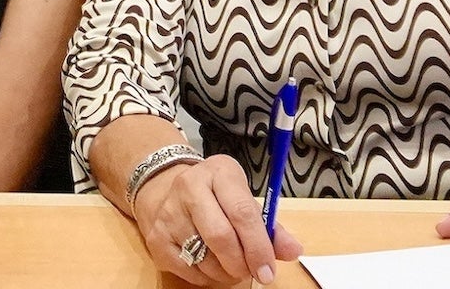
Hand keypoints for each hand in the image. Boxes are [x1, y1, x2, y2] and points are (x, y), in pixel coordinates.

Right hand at [132, 154, 302, 285]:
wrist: (168, 189)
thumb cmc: (217, 197)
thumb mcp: (244, 199)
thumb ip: (270, 227)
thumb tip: (294, 250)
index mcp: (219, 173)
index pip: (242, 212)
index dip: (258, 246)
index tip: (268, 270)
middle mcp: (189, 186)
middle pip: (220, 236)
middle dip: (241, 263)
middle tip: (250, 272)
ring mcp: (168, 211)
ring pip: (203, 257)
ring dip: (225, 272)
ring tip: (232, 266)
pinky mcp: (156, 236)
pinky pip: (187, 269)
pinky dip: (205, 276)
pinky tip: (211, 265)